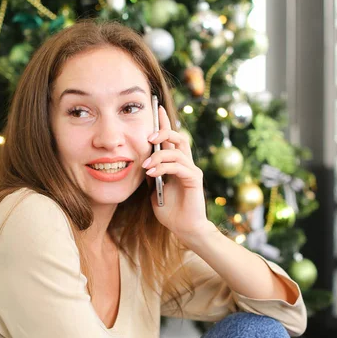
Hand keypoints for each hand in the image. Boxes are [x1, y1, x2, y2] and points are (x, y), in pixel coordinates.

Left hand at [142, 105, 212, 244]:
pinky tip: (153, 174)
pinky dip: (164, 167)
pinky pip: (179, 166)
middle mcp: (186, 163)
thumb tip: (142, 160)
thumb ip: (152, 174)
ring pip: (177, 150)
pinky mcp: (194, 179)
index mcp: (176, 164)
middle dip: (162, 133)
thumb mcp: (154, 190)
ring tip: (145, 166)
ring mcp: (192, 170)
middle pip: (178, 137)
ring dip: (158, 156)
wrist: (185, 229)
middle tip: (147, 138)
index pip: (171, 138)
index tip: (157, 108)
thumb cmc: (170, 212)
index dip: (164, 123)